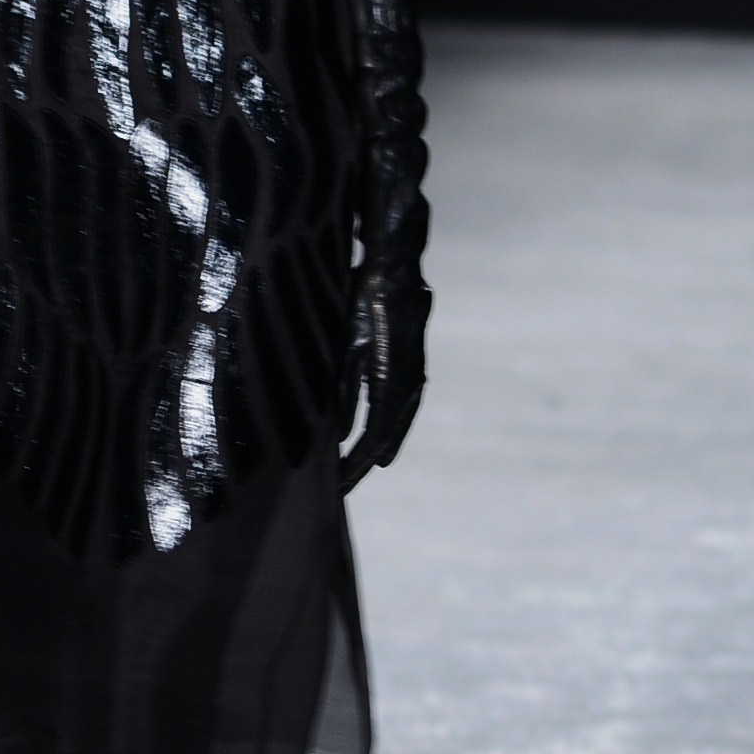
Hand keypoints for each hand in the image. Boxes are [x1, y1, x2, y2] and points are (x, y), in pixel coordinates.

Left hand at [338, 262, 425, 492]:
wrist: (397, 269)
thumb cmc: (366, 303)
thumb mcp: (348, 347)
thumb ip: (343, 392)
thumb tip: (339, 436)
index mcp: (392, 384)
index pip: (372, 437)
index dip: (355, 464)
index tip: (338, 485)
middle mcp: (410, 385)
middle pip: (388, 436)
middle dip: (366, 461)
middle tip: (346, 484)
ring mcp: (416, 375)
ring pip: (399, 422)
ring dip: (382, 445)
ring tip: (367, 467)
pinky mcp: (414, 364)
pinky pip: (404, 406)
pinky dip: (392, 426)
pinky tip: (385, 434)